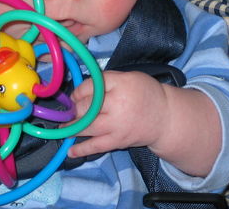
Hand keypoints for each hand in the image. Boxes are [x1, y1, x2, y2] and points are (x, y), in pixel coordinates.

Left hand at [67, 70, 221, 176]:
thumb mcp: (129, 77)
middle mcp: (117, 104)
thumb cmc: (145, 93)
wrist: (166, 118)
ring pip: (87, 126)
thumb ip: (107, 80)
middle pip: (87, 106)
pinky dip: (82, 149)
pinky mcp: (117, 141)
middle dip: (75, 108)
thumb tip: (82, 89)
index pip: (91, 85)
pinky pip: (96, 146)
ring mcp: (116, 125)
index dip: (79, 90)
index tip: (76, 94)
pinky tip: (70, 151)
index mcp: (120, 84)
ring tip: (63, 128)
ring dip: (72, 127)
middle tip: (71, 109)